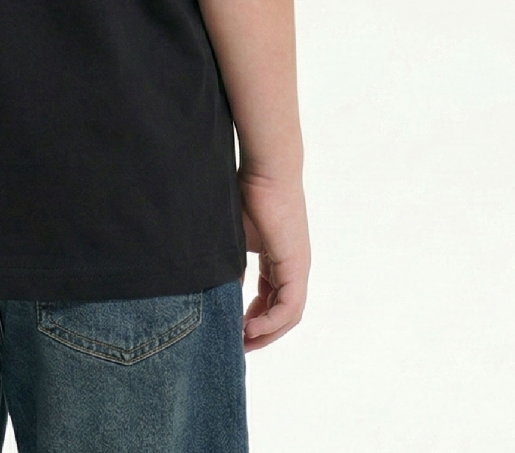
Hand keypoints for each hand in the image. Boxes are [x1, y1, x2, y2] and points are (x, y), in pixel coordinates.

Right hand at [237, 168, 310, 351]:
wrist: (264, 170)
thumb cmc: (246, 192)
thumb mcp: (234, 237)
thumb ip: (230, 262)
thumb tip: (217, 289)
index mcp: (279, 258)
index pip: (271, 299)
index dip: (254, 318)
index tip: (233, 329)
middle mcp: (293, 266)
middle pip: (282, 313)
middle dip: (260, 332)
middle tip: (237, 346)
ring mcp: (298, 267)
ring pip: (288, 314)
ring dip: (266, 332)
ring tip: (242, 342)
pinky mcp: (297, 266)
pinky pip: (289, 307)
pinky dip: (271, 321)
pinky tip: (250, 327)